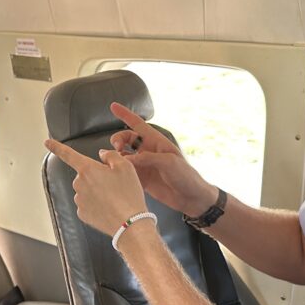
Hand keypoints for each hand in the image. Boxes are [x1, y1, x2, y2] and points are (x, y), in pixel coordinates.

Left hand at [44, 138, 149, 238]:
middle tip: (114, 184)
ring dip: (97, 191)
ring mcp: (79, 200)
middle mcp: (79, 184)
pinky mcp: (82, 214)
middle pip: (85, 175)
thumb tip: (102, 155)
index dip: (57, 147)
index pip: (68, 154)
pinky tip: (108, 207)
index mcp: (88, 169)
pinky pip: (87, 204)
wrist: (129, 222)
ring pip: (86, 190)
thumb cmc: (128, 194)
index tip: (47, 142)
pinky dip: (96, 205)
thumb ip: (111, 155)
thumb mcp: (125, 166)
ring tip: (114, 198)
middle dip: (96, 177)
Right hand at [109, 102, 218, 216]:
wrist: (191, 197)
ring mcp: (143, 165)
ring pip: (123, 155)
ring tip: (115, 162)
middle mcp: (147, 151)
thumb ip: (147, 158)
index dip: (125, 115)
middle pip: (126, 139)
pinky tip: (116, 173)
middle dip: (118, 140)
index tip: (113, 106)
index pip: (138, 124)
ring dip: (116, 156)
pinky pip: (125, 171)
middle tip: (117, 148)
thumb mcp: (169, 162)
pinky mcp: (141, 178)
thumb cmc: (185, 175)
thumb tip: (127, 158)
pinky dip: (119, 170)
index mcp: (156, 141)